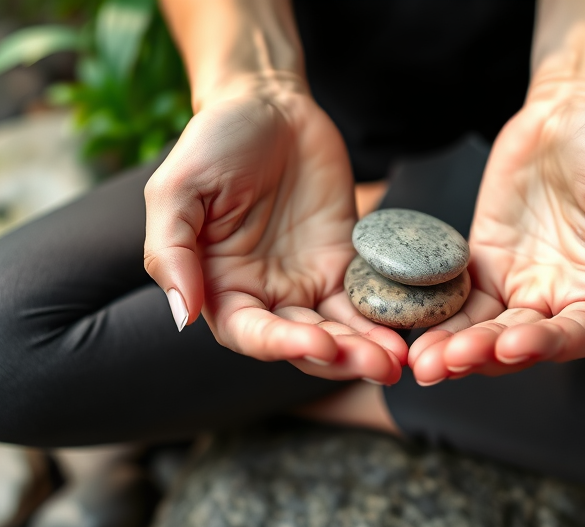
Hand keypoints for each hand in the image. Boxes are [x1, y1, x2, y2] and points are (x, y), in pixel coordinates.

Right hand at [143, 83, 405, 382]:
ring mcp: (308, 281)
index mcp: (220, 288)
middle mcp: (266, 295)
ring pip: (340, 329)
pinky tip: (412, 326)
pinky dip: (388, 315)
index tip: (319, 345)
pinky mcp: (345, 262)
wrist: (269, 104)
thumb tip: (183, 315)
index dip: (282, 346)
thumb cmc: (212, 143)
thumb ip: (172, 252)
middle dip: (341, 357)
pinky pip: (368, 297)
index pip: (250, 334)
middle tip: (380, 365)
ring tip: (398, 358)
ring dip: (368, 348)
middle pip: (304, 343)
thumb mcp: (176, 189)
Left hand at [410, 90, 584, 383]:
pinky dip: (439, 319)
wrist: (568, 109)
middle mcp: (559, 296)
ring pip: (486, 330)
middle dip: (486, 354)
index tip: (515, 343)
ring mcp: (518, 281)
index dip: (547, 346)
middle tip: (449, 359)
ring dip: (455, 349)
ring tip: (425, 361)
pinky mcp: (483, 263)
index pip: (577, 336)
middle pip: (521, 343)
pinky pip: (460, 300)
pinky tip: (416, 333)